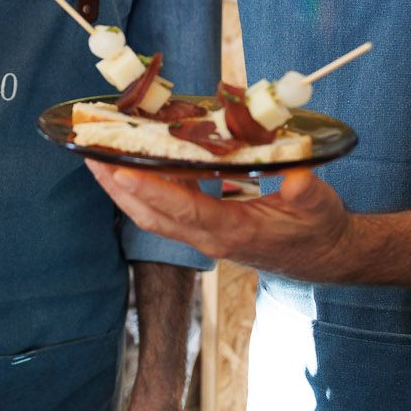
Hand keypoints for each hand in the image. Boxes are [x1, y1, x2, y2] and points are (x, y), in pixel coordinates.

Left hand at [88, 162, 354, 282]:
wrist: (322, 256)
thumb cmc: (318, 228)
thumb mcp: (318, 204)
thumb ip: (304, 189)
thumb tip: (297, 172)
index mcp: (232, 231)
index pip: (183, 210)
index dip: (150, 190)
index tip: (119, 170)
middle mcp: (208, 238)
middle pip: (151, 216)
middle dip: (117, 187)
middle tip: (88, 154)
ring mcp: (203, 236)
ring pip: (151, 215)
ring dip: (122, 189)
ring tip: (97, 156)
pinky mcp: (203, 229)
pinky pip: (165, 209)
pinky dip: (144, 188)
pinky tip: (133, 163)